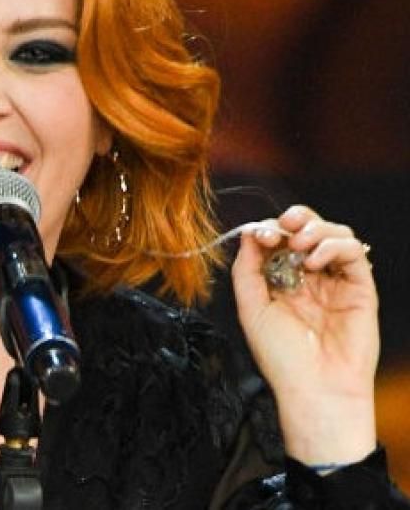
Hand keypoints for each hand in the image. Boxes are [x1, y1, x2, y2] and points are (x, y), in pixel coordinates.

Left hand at [231, 205, 378, 466]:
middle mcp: (311, 278)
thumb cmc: (281, 356)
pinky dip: (332, 247)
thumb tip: (249, 232)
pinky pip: (353, 252)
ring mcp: (337, 281)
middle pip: (310, 230)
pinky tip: (313, 262)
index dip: (270, 229)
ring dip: (315, 230)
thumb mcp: (251, 307)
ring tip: (298, 246)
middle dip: (296, 218)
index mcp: (282, 281)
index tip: (259, 234)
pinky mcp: (360, 288)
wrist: (314, 388)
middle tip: (284, 225)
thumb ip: (247, 269)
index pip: (280, 240)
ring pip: (335, 234)